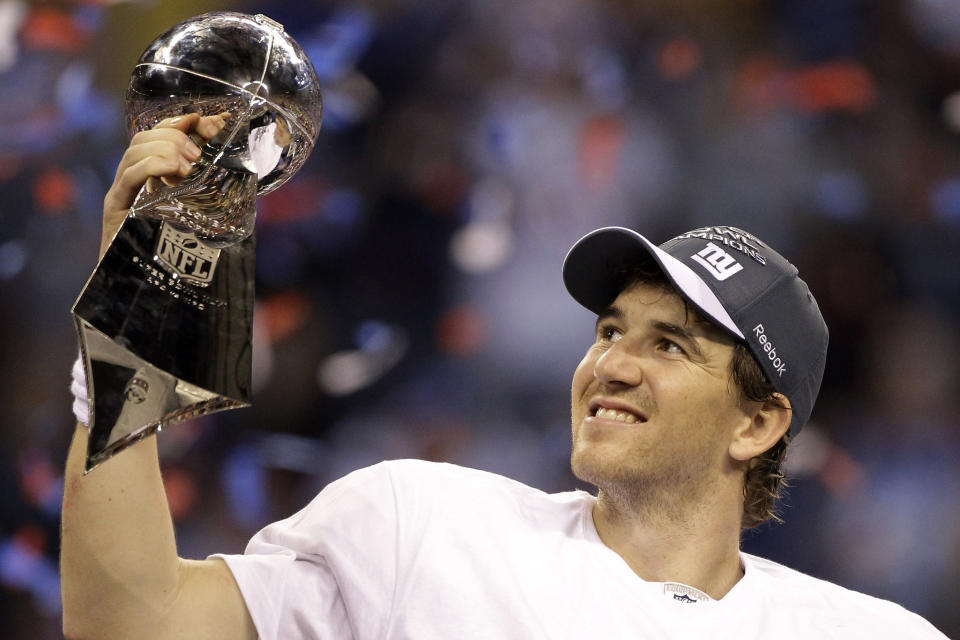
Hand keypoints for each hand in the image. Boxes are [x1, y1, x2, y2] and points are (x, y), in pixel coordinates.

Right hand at [100, 112, 227, 257]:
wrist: (146, 291)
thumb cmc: (175, 257)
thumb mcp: (198, 217)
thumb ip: (210, 195)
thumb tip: (241, 173)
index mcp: (150, 180)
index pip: (156, 136)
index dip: (177, 123)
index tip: (203, 119)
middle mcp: (131, 182)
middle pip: (143, 138)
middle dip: (174, 136)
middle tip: (198, 155)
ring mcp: (121, 194)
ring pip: (135, 151)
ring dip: (167, 149)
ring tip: (190, 165)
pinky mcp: (116, 209)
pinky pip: (129, 175)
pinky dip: (153, 164)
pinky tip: (175, 171)